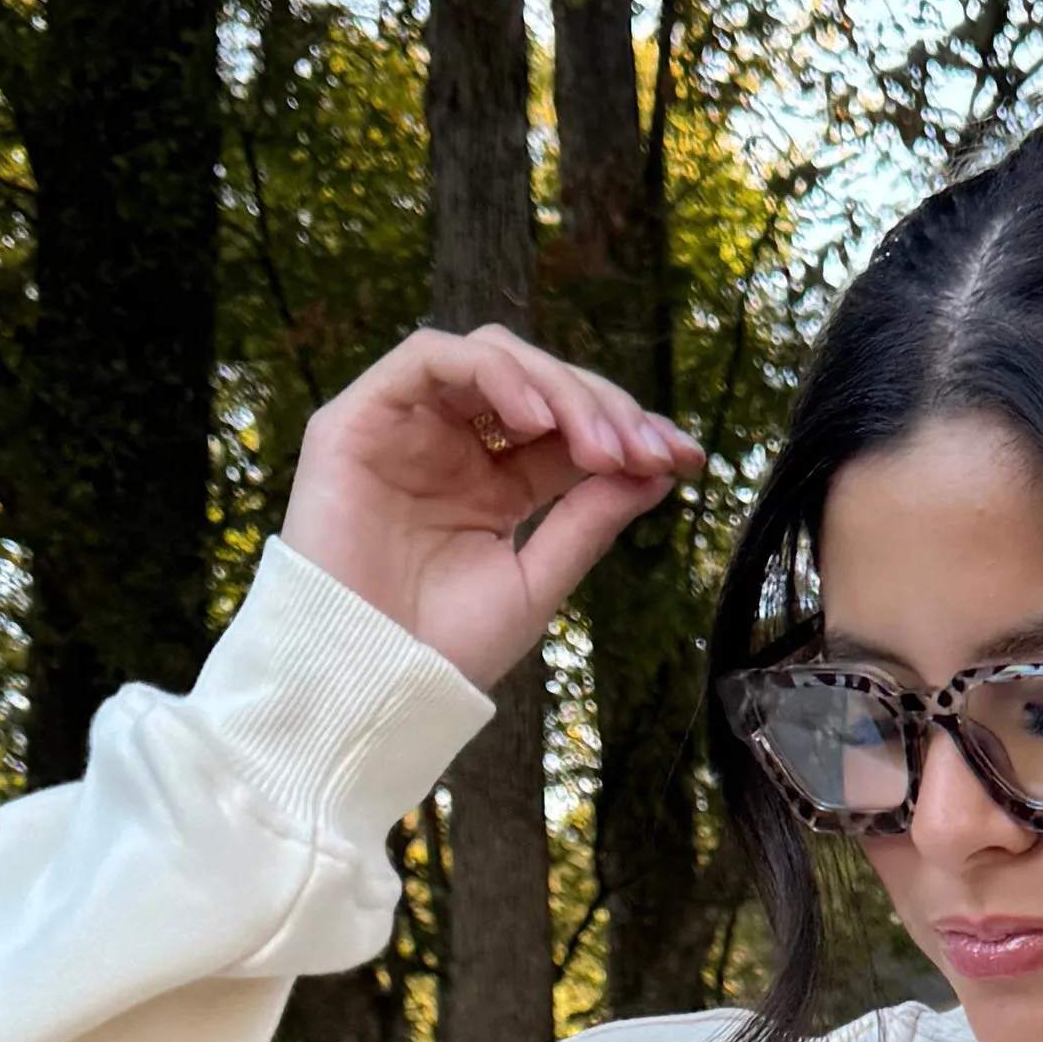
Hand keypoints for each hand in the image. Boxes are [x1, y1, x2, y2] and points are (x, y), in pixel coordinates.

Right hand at [280, 328, 703, 689]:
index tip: (684, 456)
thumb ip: (589, 519)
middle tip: (643, 451)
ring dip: (556, 387)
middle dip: (602, 407)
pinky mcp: (358, 418)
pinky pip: (428, 357)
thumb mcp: (536, 580)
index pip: (570, 428)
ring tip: (596, 443)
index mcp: (495, 484)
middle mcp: (453, 446)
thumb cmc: (442, 649)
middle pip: (539, 383)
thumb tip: (658, 469)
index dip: (630, 429)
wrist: (366, 685)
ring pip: (492, 356)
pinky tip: (536, 418)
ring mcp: (406, 427)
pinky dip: (491, 372)